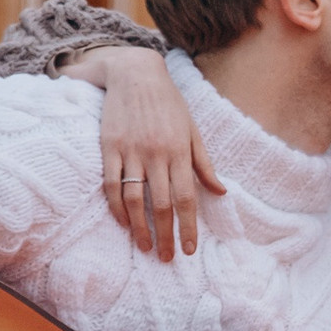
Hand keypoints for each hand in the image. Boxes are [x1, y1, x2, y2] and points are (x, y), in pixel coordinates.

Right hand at [60, 46, 223, 257]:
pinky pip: (111, 183)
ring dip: (139, 228)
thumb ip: (205, 163)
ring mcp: (131, 150)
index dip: (189, 226)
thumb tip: (221, 193)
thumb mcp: (192, 130)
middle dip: (166, 235)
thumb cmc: (169, 103)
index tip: (190, 249)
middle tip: (167, 257)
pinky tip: (123, 222)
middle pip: (161, 204)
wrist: (135, 73)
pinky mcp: (109, 147)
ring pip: (134, 199)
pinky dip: (116, 207)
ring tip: (145, 247)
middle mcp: (156, 153)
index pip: (187, 197)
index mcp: (180, 151)